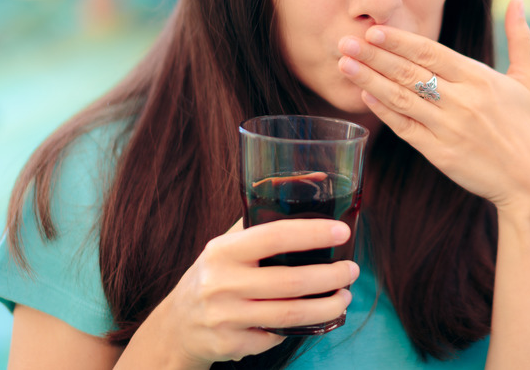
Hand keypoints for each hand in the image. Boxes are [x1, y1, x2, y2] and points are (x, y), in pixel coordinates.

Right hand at [138, 219, 358, 366]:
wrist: (177, 325)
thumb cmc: (214, 275)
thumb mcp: (226, 246)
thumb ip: (260, 222)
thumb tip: (310, 184)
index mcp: (223, 251)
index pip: (274, 237)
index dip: (313, 234)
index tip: (342, 232)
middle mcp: (222, 284)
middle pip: (290, 283)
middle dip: (331, 277)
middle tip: (352, 271)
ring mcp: (226, 317)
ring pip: (290, 316)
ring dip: (326, 308)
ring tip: (344, 298)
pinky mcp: (231, 345)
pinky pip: (276, 337)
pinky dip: (298, 328)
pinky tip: (311, 319)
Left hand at [337, 0, 529, 210]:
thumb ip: (520, 37)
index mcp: (480, 78)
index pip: (431, 52)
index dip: (400, 41)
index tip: (373, 30)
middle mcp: (463, 101)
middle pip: (410, 72)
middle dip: (374, 56)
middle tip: (344, 41)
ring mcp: (450, 128)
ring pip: (402, 98)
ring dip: (369, 80)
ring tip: (343, 64)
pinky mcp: (441, 154)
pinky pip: (406, 128)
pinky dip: (384, 111)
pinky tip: (363, 96)